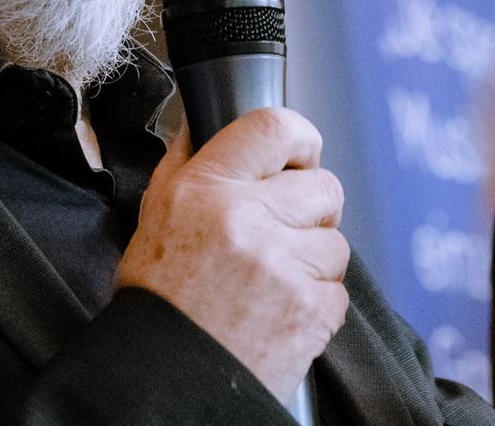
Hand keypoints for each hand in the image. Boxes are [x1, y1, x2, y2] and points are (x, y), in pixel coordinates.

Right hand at [116, 107, 350, 403]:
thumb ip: (188, 160)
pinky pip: (338, 289)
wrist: (164, 378)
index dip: (299, 138)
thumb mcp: (157, 214)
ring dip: (314, 258)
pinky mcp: (310, 310)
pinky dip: (316, 301)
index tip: (300, 153)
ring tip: (274, 279)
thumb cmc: (159, 297)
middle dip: (312, 206)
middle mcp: (247, 220)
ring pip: (336, 240)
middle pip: (323, 185)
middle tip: (285, 228)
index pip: (274, 127)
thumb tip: (209, 116)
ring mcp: (283, 266)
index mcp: (205, 189)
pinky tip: (279, 311)